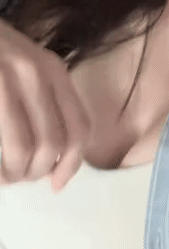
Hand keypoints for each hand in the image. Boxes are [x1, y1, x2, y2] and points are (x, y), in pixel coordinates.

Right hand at [0, 19, 90, 191]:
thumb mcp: (32, 66)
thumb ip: (49, 102)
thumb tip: (57, 159)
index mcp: (53, 69)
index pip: (79, 125)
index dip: (71, 164)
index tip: (57, 183)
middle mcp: (34, 73)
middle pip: (51, 143)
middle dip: (36, 172)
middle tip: (21, 176)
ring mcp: (5, 80)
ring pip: (22, 149)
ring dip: (13, 174)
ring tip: (4, 174)